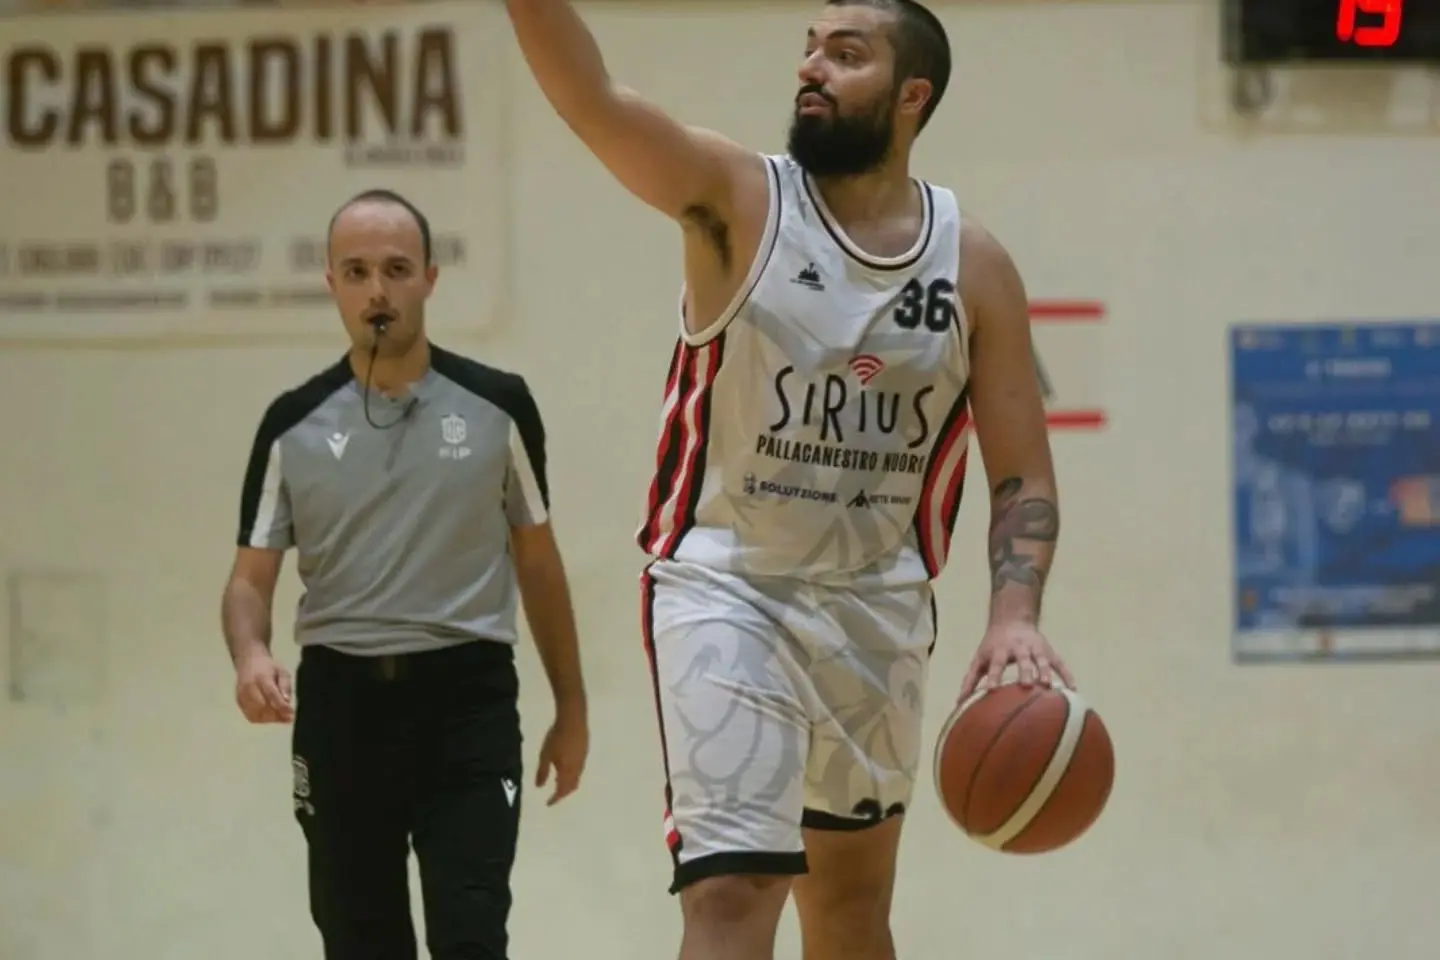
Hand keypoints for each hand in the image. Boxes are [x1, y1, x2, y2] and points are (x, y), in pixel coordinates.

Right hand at [234, 651, 294, 723]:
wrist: (248, 662)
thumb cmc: (269, 667)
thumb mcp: (282, 671)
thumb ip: (285, 686)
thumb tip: (287, 702)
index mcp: (262, 677)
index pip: (271, 695)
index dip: (282, 707)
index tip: (291, 716)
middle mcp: (249, 687)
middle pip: (263, 707)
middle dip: (277, 715)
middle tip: (288, 718)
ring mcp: (242, 695)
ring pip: (256, 714)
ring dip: (270, 719)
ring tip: (281, 717)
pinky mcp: (239, 702)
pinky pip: (250, 716)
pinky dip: (262, 719)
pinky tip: (270, 716)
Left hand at [535, 703, 587, 805]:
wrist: (573, 720)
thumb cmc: (557, 738)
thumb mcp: (545, 755)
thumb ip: (542, 772)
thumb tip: (539, 787)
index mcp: (568, 772)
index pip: (562, 791)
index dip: (555, 798)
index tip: (548, 803)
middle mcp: (577, 769)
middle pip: (572, 786)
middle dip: (563, 793)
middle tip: (555, 795)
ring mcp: (583, 760)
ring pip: (577, 778)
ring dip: (568, 783)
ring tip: (558, 782)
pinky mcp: (585, 752)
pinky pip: (579, 769)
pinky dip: (572, 774)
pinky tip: (565, 767)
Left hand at [958, 621, 1074, 701]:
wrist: (1012, 619)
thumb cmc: (993, 646)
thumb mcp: (979, 659)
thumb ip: (970, 681)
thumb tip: (958, 704)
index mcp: (999, 651)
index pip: (996, 664)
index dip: (994, 676)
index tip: (992, 690)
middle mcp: (1018, 648)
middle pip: (1022, 660)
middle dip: (1025, 671)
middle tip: (1026, 685)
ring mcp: (1035, 649)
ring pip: (1042, 660)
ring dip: (1045, 672)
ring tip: (1049, 686)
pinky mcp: (1049, 651)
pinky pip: (1060, 663)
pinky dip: (1066, 674)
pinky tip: (1073, 689)